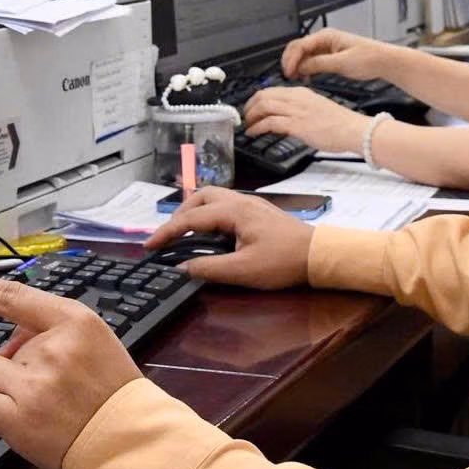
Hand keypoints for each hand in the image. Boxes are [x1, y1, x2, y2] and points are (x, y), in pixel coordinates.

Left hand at [0, 268, 143, 468]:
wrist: (129, 440)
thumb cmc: (113, 393)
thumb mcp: (95, 341)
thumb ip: (53, 332)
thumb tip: (11, 339)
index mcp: (74, 321)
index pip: (12, 296)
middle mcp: (51, 348)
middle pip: (0, 344)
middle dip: (6, 362)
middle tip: (31, 385)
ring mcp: (33, 384)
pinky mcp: (17, 419)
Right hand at [142, 187, 313, 288]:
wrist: (319, 255)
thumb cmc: (284, 261)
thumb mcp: (243, 271)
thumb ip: (209, 269)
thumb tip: (182, 267)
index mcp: (233, 211)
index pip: (190, 218)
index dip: (166, 232)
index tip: (149, 245)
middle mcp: (240, 201)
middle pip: (200, 197)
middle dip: (179, 214)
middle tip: (167, 235)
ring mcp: (251, 204)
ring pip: (213, 197)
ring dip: (195, 210)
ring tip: (185, 231)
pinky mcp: (259, 212)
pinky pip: (225, 204)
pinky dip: (209, 212)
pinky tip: (211, 230)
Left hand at [246, 85, 368, 154]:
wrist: (354, 130)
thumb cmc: (341, 123)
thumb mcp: (317, 108)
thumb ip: (301, 109)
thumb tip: (287, 118)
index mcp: (302, 92)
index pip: (272, 90)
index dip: (257, 98)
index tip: (252, 107)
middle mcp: (297, 98)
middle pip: (264, 95)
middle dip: (250, 105)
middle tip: (246, 116)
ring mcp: (297, 111)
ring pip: (264, 106)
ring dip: (251, 116)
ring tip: (247, 124)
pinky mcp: (297, 125)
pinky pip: (270, 122)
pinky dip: (257, 127)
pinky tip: (254, 132)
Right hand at [280, 27, 391, 82]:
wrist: (384, 61)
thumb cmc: (368, 58)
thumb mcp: (342, 63)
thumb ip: (319, 64)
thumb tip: (301, 67)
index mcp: (326, 36)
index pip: (300, 45)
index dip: (291, 59)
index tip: (288, 72)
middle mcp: (324, 39)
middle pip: (298, 48)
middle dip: (290, 61)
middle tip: (288, 76)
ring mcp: (326, 47)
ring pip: (304, 54)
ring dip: (297, 65)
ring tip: (295, 78)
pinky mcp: (330, 56)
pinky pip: (312, 60)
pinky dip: (306, 68)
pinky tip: (306, 77)